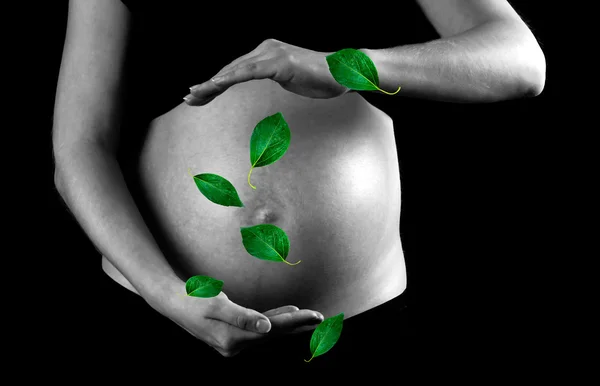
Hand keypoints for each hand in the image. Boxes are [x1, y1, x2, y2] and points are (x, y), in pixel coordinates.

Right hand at [166, 290, 323, 357]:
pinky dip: (273, 324)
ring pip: (268, 335)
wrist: (172, 302)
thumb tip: (267, 328)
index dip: (295, 322)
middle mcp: (234, 346)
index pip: (272, 331)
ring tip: (308, 318)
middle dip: (298, 327)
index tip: (315, 315)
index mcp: (232, 339)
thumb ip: (242, 317)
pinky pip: (258, 331)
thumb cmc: (193, 299)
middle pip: (274, 336)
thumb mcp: (216, 305)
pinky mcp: (232, 337)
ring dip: (288, 326)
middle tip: (322, 319)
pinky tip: (284, 316)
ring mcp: (233, 344)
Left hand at [184, 39, 349, 105]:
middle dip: (207, 86)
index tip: (199, 96)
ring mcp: (272, 54)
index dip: (215, 84)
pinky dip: (229, 79)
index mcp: (266, 53)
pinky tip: (214, 86)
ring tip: (194, 95)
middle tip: (187, 97)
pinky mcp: (279, 62)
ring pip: (234, 70)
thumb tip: (268, 80)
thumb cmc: (320, 78)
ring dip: (211, 84)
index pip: (235, 70)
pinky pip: (249, 72)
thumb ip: (276, 76)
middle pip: (229, 69)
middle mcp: (266, 49)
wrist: (344, 73)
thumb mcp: (291, 78)